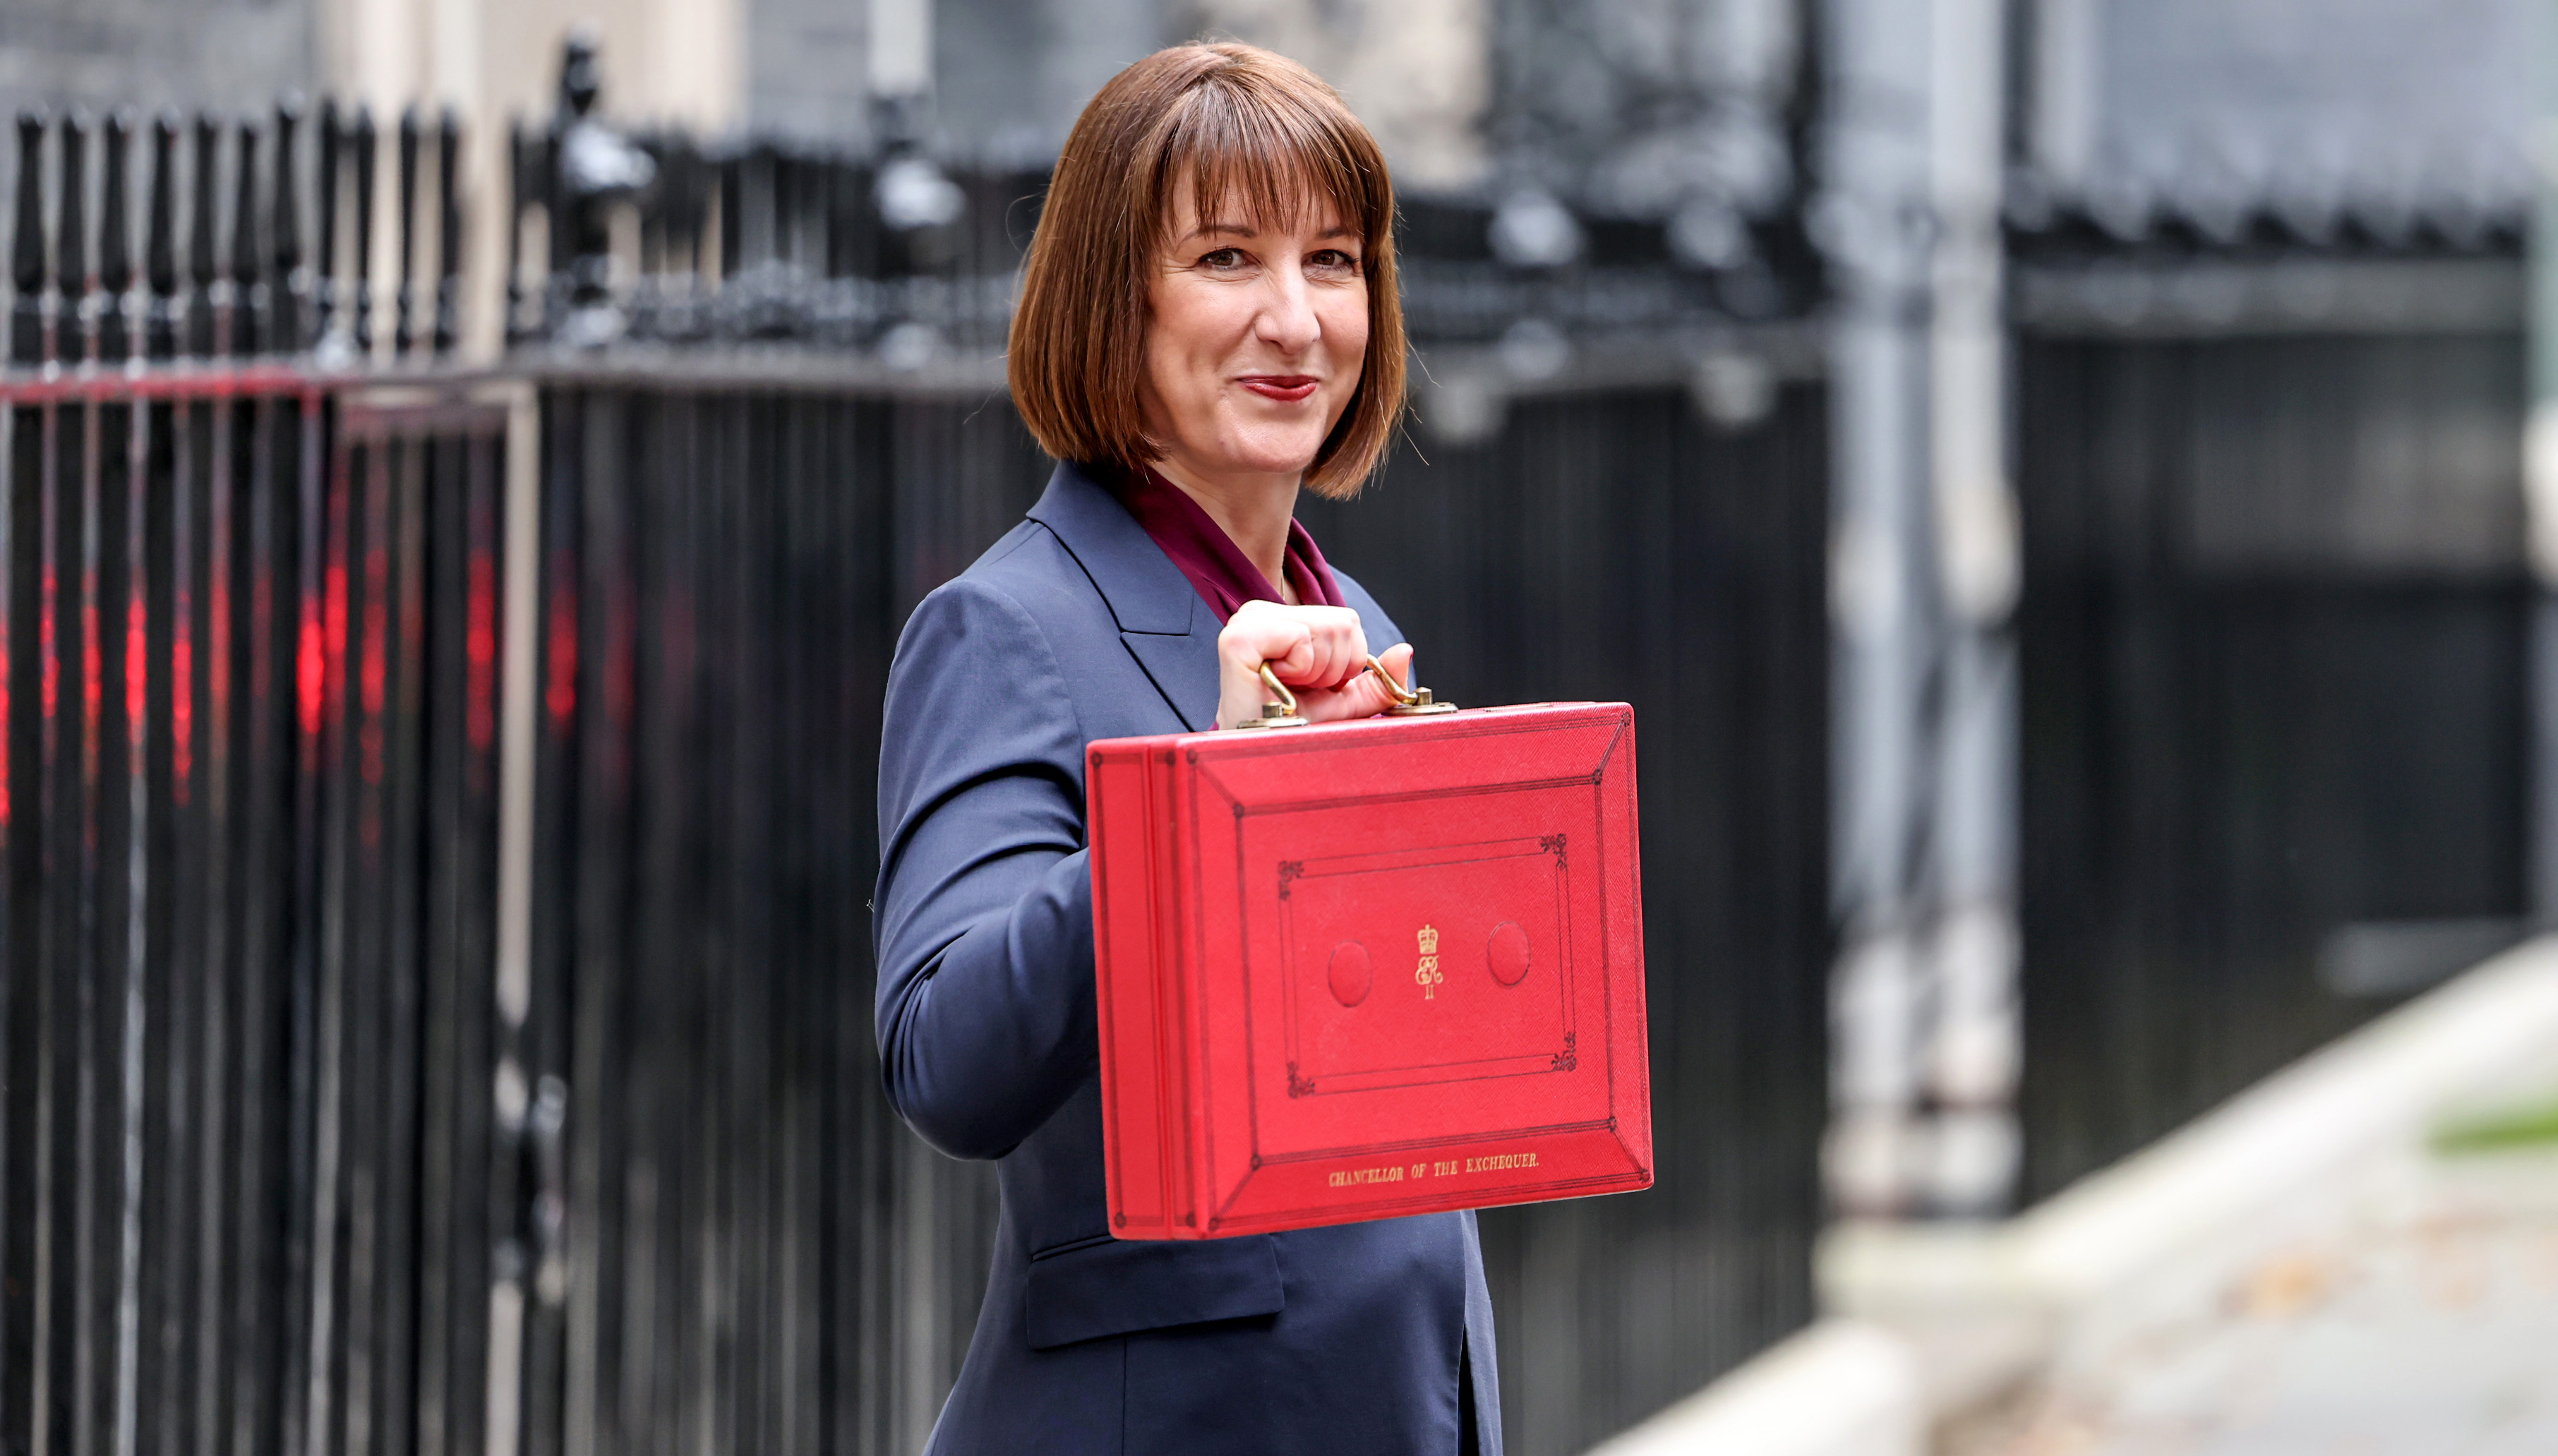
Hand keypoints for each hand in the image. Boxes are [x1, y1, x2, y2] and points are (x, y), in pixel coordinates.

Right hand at [1214, 600, 1417, 728]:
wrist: (1258, 759)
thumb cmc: (1291, 729)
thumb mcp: (1343, 703)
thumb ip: (1375, 680)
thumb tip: (1406, 651)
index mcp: (1281, 619)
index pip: (1347, 620)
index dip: (1346, 662)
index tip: (1313, 687)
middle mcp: (1261, 611)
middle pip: (1343, 622)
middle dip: (1335, 669)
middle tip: (1300, 691)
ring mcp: (1247, 621)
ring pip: (1327, 628)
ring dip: (1318, 673)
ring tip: (1287, 690)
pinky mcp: (1238, 638)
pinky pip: (1300, 638)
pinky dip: (1301, 670)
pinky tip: (1276, 685)